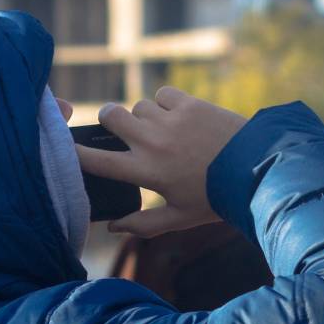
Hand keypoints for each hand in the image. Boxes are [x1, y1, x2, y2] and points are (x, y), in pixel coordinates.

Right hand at [75, 87, 247, 237]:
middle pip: (110, 116)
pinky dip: (166, 104)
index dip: (75, 153)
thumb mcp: (180, 218)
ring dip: (143, 116)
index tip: (65, 147)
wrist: (258, 170)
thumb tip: (113, 228)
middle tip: (120, 129)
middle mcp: (152, 142)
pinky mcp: (189, 104)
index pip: (97, 161)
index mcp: (146, 172)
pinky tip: (180, 118)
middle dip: (110, 120)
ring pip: (138, 106)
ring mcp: (170, 120)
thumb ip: (144, 224)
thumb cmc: (216, 199)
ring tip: (163, 131)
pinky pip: (162, 95)